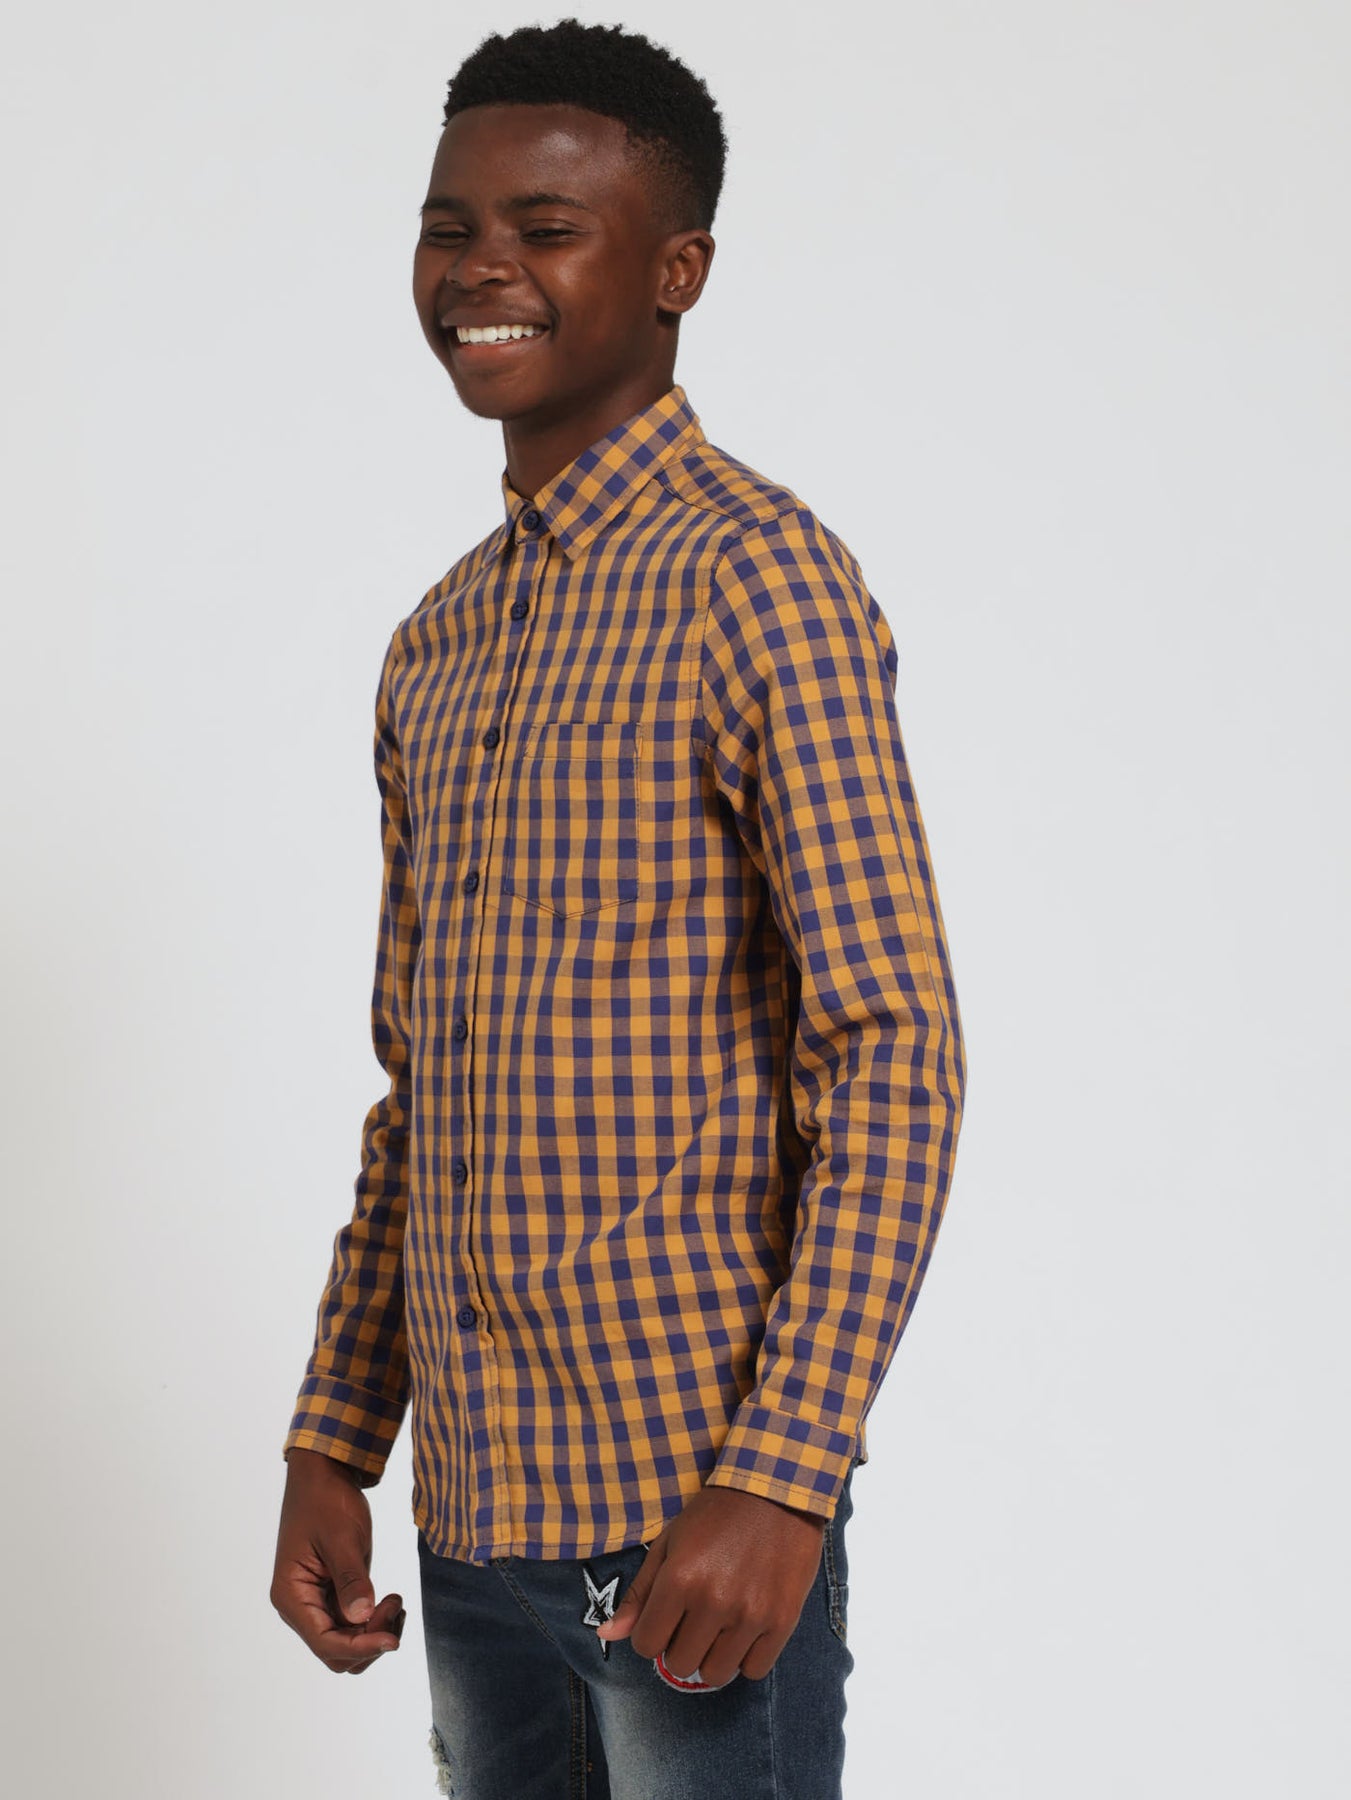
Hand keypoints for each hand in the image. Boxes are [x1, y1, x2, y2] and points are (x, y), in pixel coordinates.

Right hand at [271, 1448, 405, 1672]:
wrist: (324, 1474)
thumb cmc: (326, 1500)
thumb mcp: (342, 1538)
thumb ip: (351, 1579)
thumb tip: (362, 1617)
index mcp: (292, 1596)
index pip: (325, 1643)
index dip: (360, 1647)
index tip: (392, 1639)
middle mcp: (300, 1606)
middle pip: (336, 1651)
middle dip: (369, 1639)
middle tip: (395, 1603)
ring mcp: (316, 1602)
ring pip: (347, 1641)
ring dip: (375, 1632)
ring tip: (396, 1602)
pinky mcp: (333, 1593)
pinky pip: (354, 1623)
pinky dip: (376, 1620)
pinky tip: (393, 1601)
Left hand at [596, 1483, 825, 1684]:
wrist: (776, 1490)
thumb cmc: (717, 1514)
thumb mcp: (670, 1542)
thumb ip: (640, 1592)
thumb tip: (607, 1635)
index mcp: (679, 1579)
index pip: (646, 1645)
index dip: (651, 1634)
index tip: (666, 1617)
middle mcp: (712, 1602)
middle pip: (679, 1665)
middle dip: (680, 1646)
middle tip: (694, 1620)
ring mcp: (750, 1615)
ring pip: (715, 1675)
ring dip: (712, 1657)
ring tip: (720, 1628)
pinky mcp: (782, 1622)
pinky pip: (754, 1671)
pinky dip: (746, 1658)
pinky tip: (745, 1631)